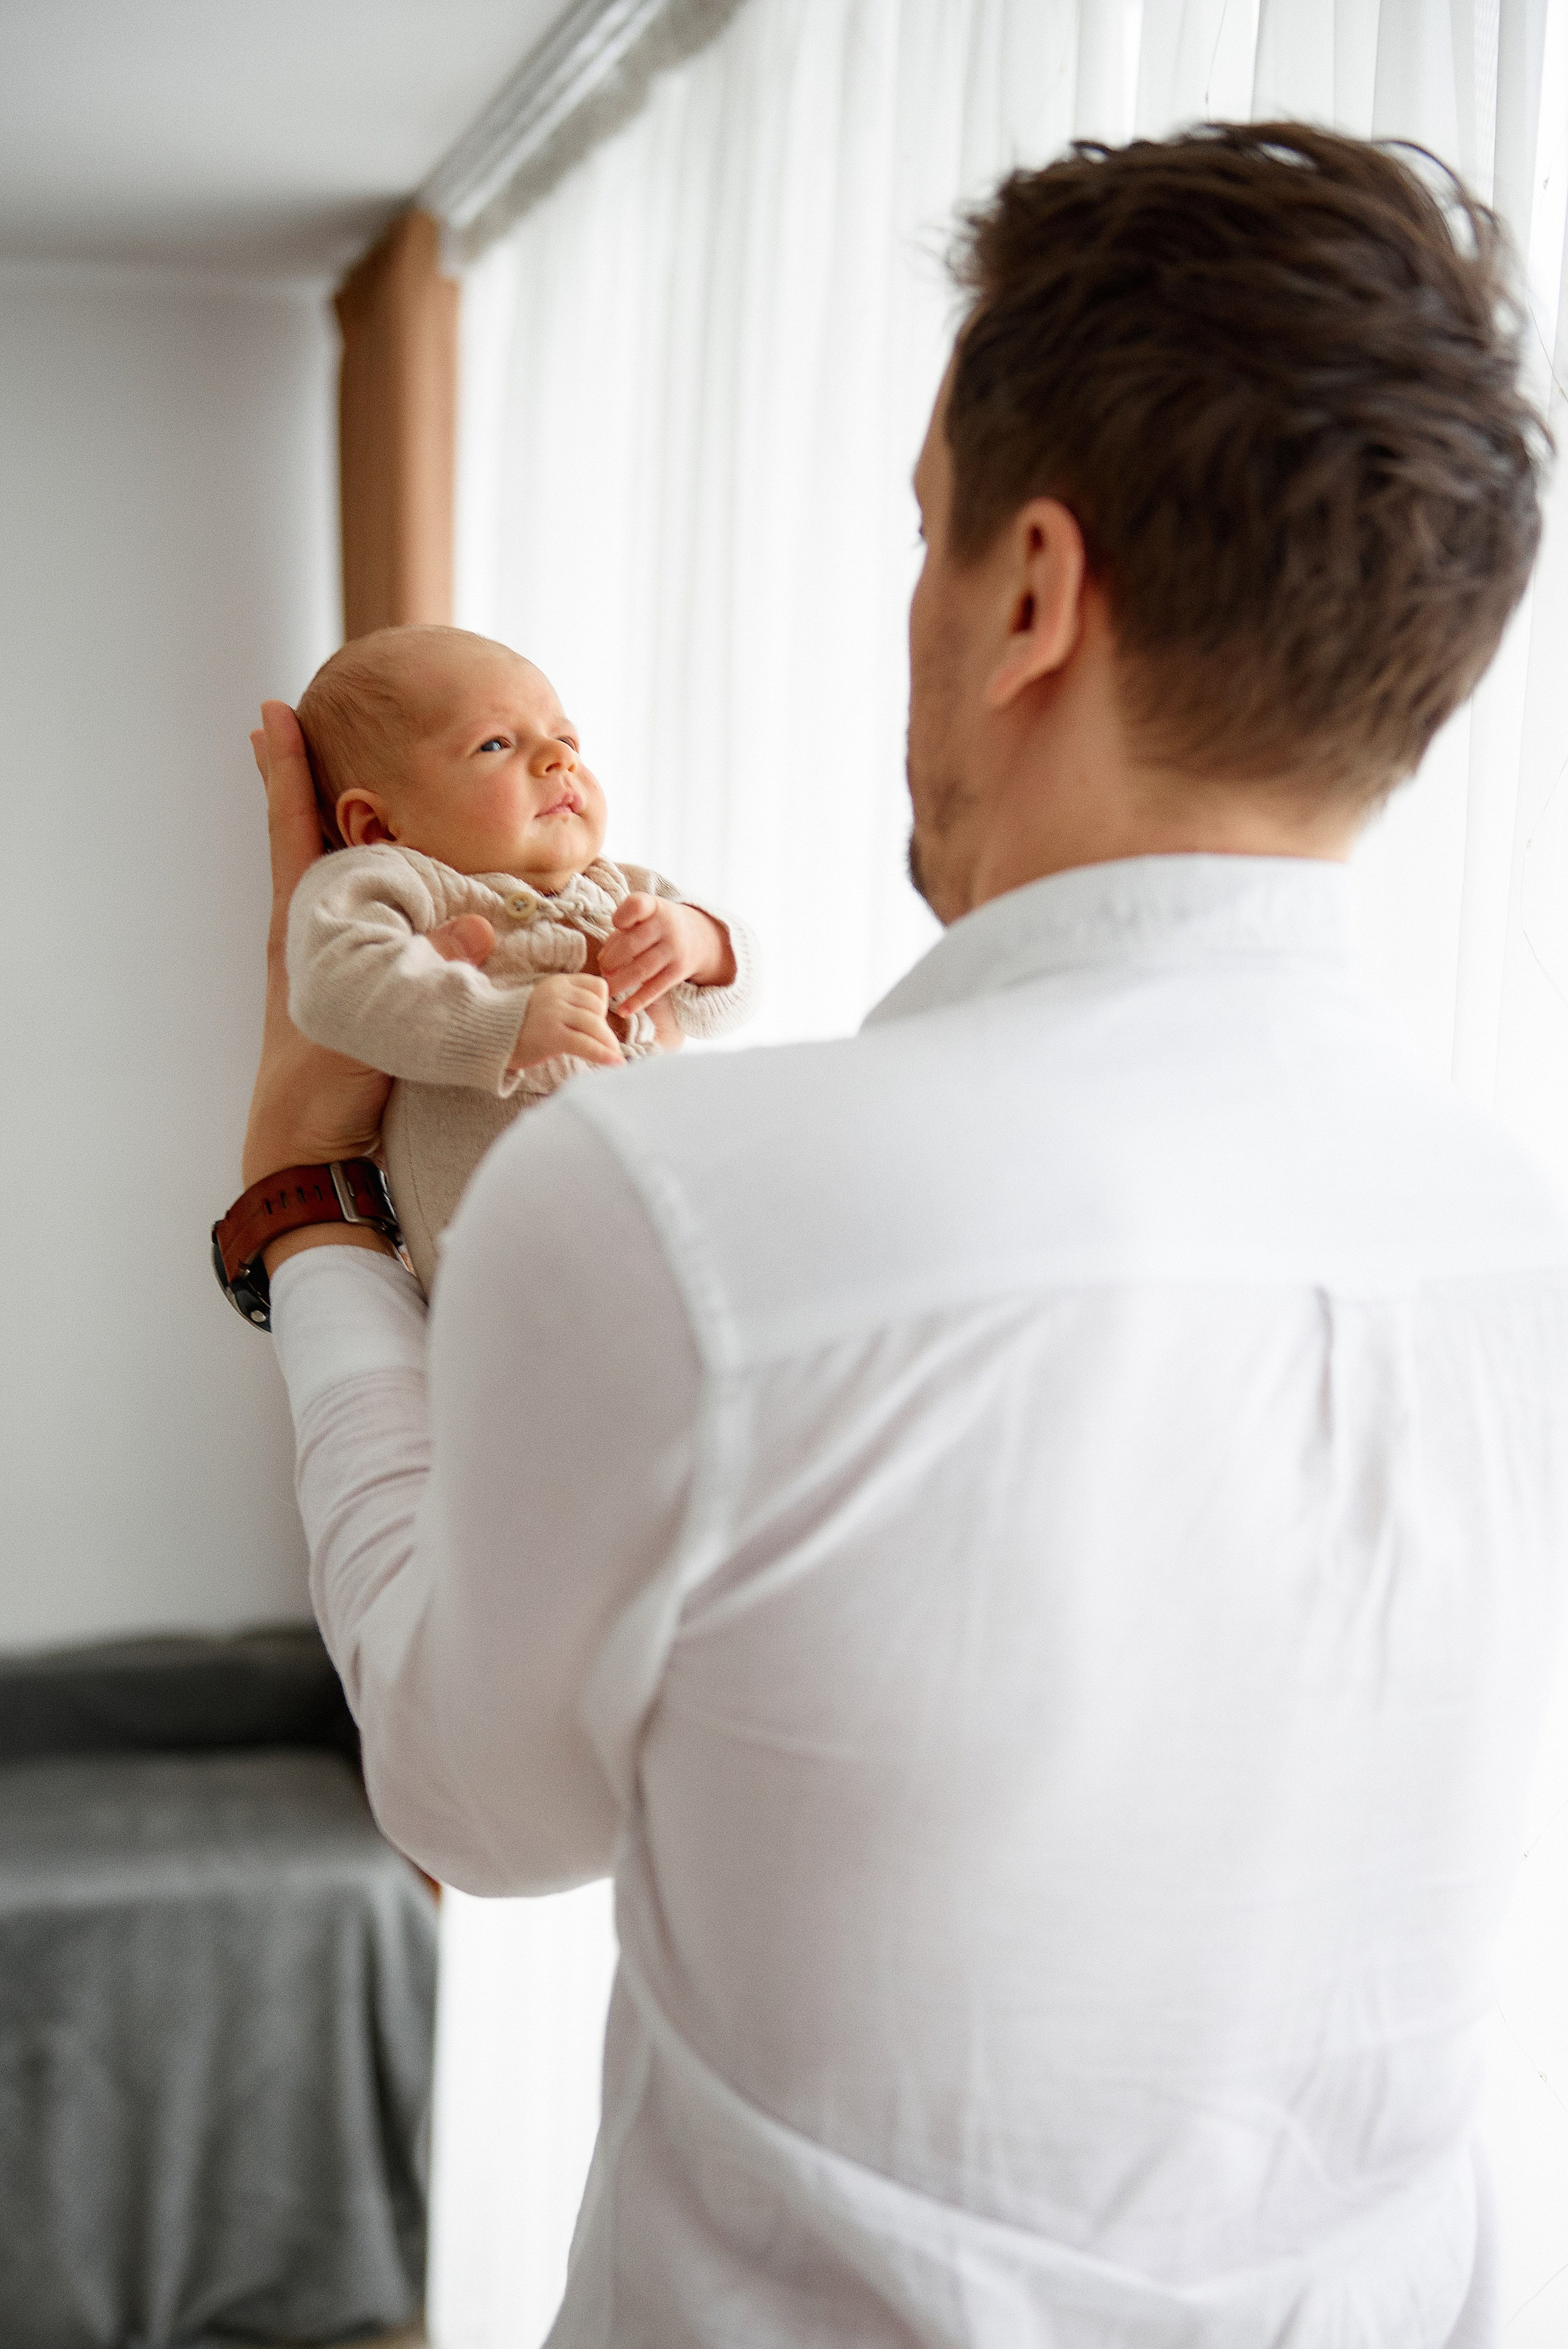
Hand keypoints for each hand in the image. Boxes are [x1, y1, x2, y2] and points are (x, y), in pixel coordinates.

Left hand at [243, 701, 492, 1273]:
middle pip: (309, 839)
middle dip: (311, 783)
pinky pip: (371, 921)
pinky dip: (381, 889)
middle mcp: (310, 935)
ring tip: (357, 787)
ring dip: (348, 834)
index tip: (271, 713)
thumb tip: (485, 918)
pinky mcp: (353, 990)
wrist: (304, 1156)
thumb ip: (437, 972)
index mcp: (302, 929)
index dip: (286, 772)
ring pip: (339, 878)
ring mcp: (328, 961)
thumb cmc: (326, 1092)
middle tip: (305, 723)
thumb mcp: (379, 1022)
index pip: (293, 832)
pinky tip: (401, 885)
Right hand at [508, 973, 624, 1072]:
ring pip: (595, 1025)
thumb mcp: (545, 1003)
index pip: (597, 987)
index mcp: (558, 983)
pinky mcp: (551, 1035)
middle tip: (602, 1044)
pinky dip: (603, 1055)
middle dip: (604, 1029)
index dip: (603, 1006)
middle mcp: (557, 994)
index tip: (596, 1021)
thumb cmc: (519, 1026)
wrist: (486, 1035)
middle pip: (598, 1008)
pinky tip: (615, 1063)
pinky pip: (586, 1044)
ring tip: (613, 1056)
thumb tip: (601, 1025)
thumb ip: (569, 1004)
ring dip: (607, 1043)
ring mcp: (554, 1013)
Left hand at [598, 895, 734, 1016]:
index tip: (616, 925)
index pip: (636, 906)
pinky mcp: (678, 971)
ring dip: (619, 983)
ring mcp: (674, 950)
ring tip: (607, 989)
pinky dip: (636, 1002)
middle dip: (611, 961)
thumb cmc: (657, 927)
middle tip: (603, 970)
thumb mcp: (644, 917)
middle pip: (631, 945)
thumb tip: (602, 960)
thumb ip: (621, 933)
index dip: (620, 917)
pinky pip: (654, 989)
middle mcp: (667, 926)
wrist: (697, 937)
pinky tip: (622, 1010)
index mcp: (655, 907)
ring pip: (640, 970)